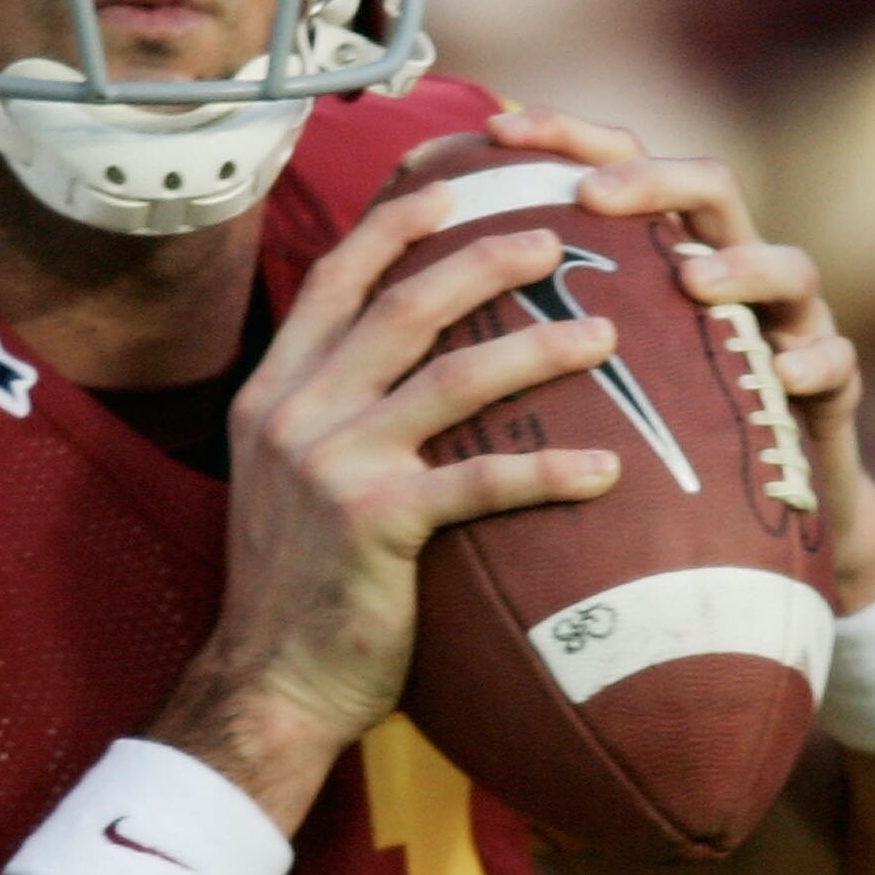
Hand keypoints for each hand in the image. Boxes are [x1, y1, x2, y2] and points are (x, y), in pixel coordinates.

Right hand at [155, 178, 622, 823]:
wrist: (267, 685)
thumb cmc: (297, 588)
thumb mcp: (285, 480)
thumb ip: (327, 415)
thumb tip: (396, 366)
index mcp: (270, 393)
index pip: (333, 279)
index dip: (395, 225)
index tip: (456, 188)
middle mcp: (293, 414)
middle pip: (402, 306)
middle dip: (485, 259)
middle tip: (557, 242)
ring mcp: (330, 465)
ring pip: (450, 377)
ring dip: (536, 347)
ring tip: (605, 334)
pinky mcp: (375, 525)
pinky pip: (479, 481)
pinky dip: (548, 470)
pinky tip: (607, 469)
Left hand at [483, 106, 874, 614]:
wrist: (746, 531)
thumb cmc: (646, 441)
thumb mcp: (578, 377)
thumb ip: (516, 323)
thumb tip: (399, 289)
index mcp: (664, 255)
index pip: (618, 166)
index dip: (566, 136)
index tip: (500, 130)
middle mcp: (732, 272)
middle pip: (711, 186)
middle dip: (655, 179)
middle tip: (596, 195)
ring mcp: (790, 325)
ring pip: (788, 266)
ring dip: (741, 267)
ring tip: (691, 280)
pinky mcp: (828, 392)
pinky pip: (834, 364)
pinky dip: (811, 362)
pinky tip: (785, 373)